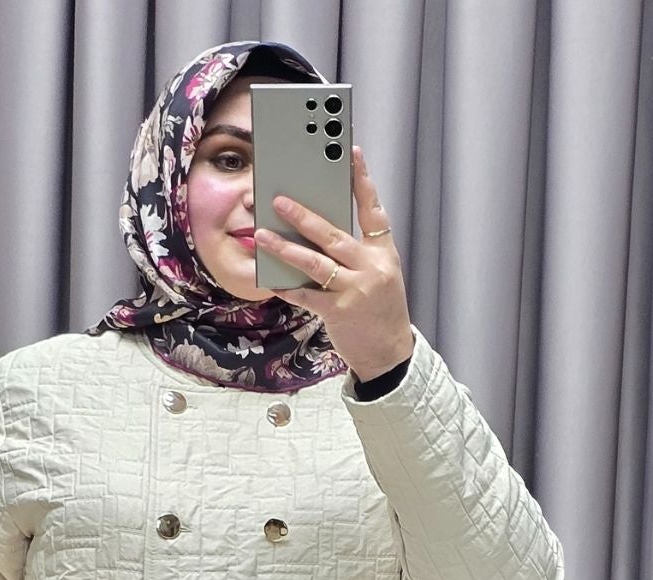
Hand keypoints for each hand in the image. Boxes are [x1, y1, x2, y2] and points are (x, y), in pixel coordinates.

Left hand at [254, 144, 413, 382]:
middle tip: (279, 200)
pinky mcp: (338, 311)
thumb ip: (356, 253)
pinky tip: (268, 277)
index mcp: (383, 254)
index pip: (373, 210)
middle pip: (333, 235)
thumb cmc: (380, 311)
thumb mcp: (379, 276)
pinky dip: (286, 286)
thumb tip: (319, 231)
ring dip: (285, 247)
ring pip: (315, 262)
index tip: (351, 151)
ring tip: (263, 235)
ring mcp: (355, 290)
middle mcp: (371, 268)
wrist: (389, 355)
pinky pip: (305, 294)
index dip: (362, 180)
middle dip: (303, 216)